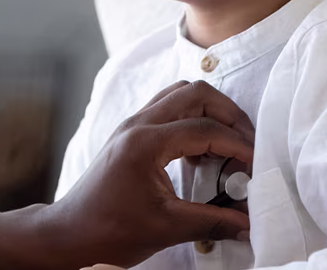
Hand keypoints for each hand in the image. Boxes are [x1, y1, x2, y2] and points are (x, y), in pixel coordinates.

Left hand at [0, 81, 255, 268]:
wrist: (70, 234)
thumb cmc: (109, 230)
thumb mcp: (167, 228)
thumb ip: (213, 221)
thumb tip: (248, 222)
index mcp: (145, 142)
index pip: (204, 128)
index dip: (237, 144)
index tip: (255, 165)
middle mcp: (137, 124)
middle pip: (195, 94)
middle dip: (228, 114)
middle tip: (247, 143)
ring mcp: (131, 126)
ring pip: (180, 95)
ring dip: (209, 112)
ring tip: (228, 144)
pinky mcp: (130, 134)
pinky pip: (167, 109)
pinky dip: (191, 120)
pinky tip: (202, 151)